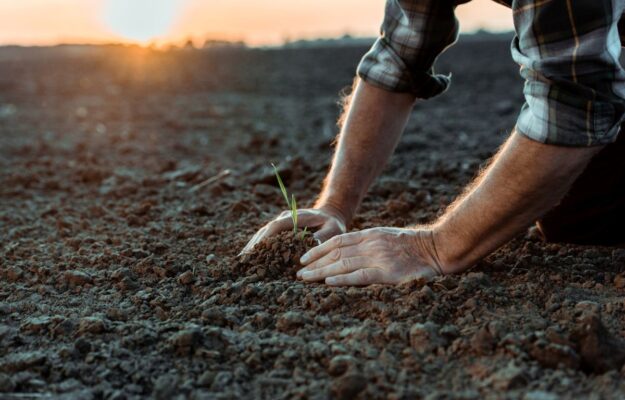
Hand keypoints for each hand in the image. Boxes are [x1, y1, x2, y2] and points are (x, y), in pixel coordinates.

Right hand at [239, 206, 346, 254]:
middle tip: (243, 258)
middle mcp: (285, 218)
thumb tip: (310, 247)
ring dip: (253, 245)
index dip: (265, 238)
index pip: (276, 226)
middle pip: (266, 230)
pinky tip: (251, 256)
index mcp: (296, 217)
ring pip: (263, 233)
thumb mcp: (333, 229)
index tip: (255, 249)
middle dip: (254, 243)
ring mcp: (282, 222)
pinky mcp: (281, 228)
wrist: (331, 213)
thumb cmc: (333, 223)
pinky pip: (267, 236)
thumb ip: (322, 237)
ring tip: (242, 259)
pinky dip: (259, 245)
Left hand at [296, 227, 443, 285]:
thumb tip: (349, 252)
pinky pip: (360, 276)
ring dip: (321, 272)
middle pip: (336, 253)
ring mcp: (378, 259)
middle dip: (315, 263)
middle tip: (299, 273)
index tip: (304, 258)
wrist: (438, 248)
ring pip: (343, 264)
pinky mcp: (387, 273)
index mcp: (370, 235)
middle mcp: (371, 245)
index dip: (318, 249)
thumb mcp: (388, 237)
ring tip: (305, 278)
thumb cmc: (415, 246)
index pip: (338, 241)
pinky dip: (343, 279)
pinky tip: (329, 282)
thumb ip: (370, 242)